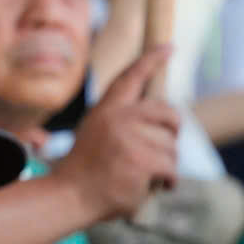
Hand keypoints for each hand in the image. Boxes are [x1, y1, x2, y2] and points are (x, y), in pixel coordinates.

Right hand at [55, 47, 180, 223]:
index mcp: (106, 110)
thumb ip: (123, 122)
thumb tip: (161, 118)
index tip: (169, 47)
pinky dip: (169, 180)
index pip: (131, 77)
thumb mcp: (96, 134)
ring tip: (146, 175)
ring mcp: (132, 140)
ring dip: (166, 164)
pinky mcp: (143, 161)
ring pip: (171, 146)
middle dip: (173, 132)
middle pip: (168, 114)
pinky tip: (159, 186)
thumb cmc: (85, 171)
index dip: (151, 60)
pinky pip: (171, 167)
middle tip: (164, 147)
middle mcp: (120, 119)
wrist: (70, 196)